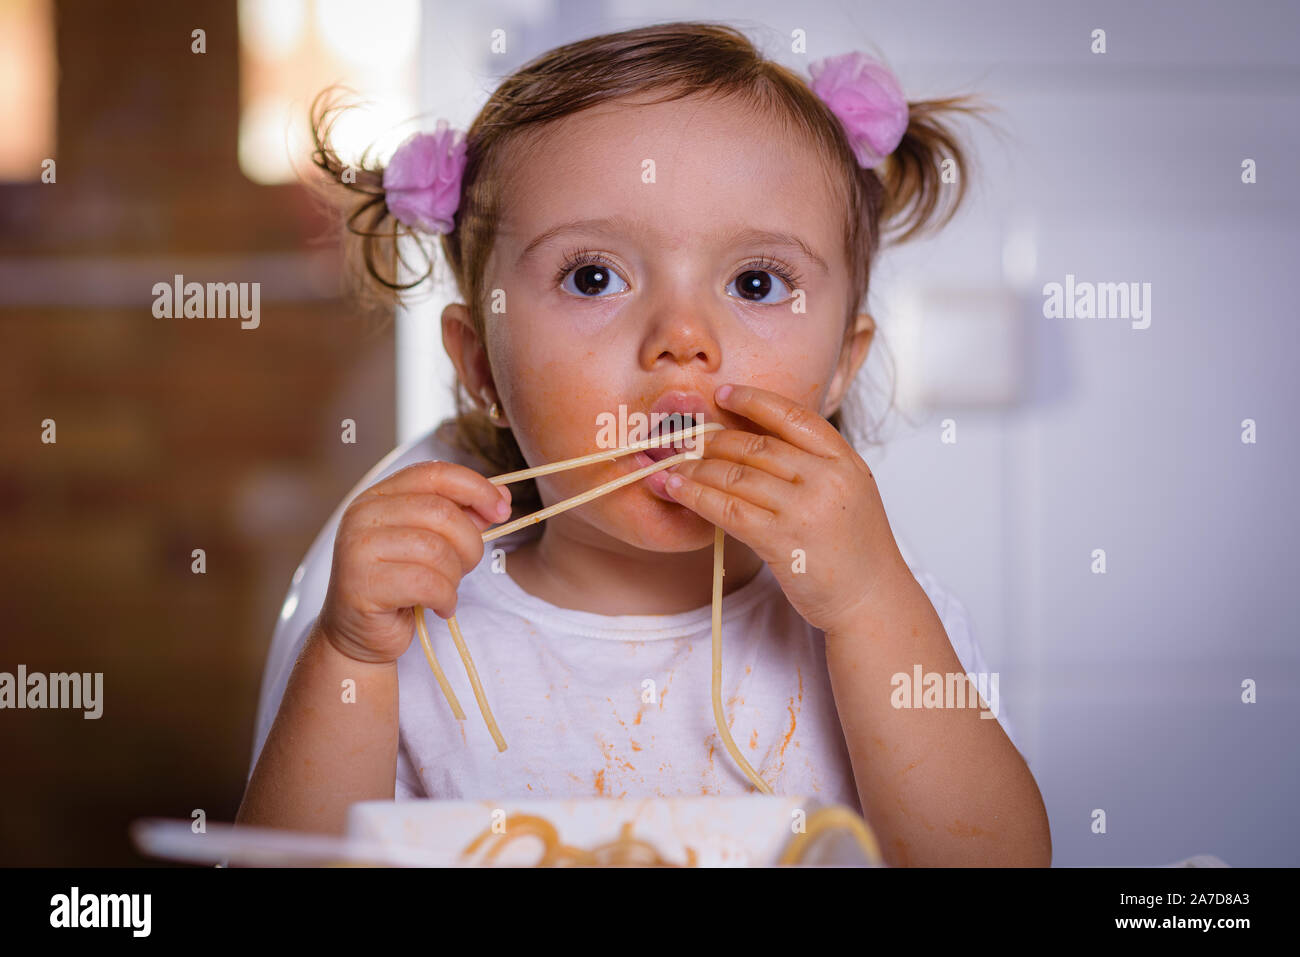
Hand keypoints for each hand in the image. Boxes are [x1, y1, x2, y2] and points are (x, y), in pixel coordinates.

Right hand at [317, 462, 510, 663]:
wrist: (359, 636)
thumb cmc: (399, 586)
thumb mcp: (433, 543)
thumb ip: (463, 515)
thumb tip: (503, 494)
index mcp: (380, 495)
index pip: (435, 473)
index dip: (477, 488)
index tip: (502, 510)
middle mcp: (363, 514)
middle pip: (442, 512)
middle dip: (469, 544)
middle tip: (466, 567)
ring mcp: (358, 547)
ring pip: (436, 550)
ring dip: (455, 576)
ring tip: (446, 590)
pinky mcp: (362, 583)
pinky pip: (426, 584)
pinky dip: (445, 598)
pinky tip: (439, 607)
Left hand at [663, 384, 907, 634]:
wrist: (872, 600)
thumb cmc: (854, 549)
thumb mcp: (848, 491)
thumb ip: (811, 464)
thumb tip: (753, 439)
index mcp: (845, 460)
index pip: (793, 416)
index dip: (753, 401)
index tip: (724, 394)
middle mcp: (827, 478)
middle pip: (756, 446)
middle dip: (714, 440)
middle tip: (686, 439)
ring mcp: (805, 509)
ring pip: (736, 476)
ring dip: (697, 468)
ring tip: (673, 465)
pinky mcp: (782, 541)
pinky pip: (727, 510)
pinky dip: (695, 496)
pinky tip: (675, 489)